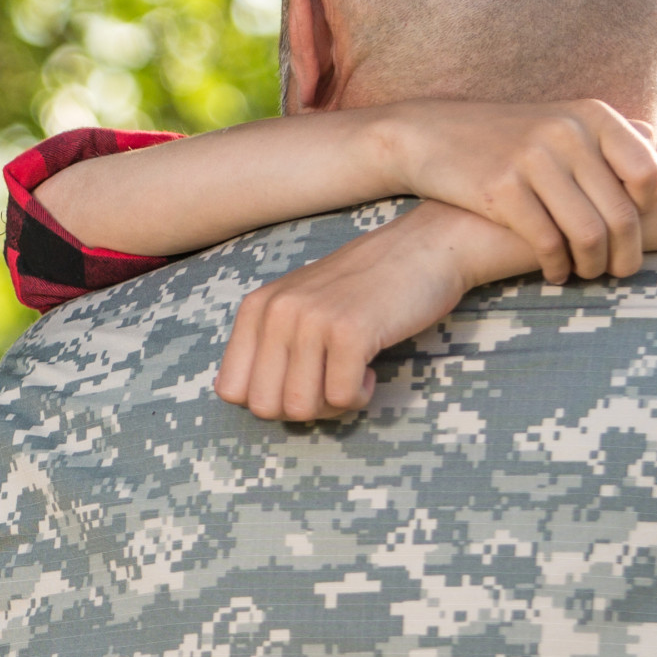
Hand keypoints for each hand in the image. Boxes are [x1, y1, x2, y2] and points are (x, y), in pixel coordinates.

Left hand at [215, 203, 492, 420]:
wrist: (425, 247)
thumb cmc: (364, 287)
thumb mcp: (299, 305)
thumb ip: (268, 345)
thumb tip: (246, 402)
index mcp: (256, 307)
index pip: (230, 390)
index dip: (269, 400)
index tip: (302, 381)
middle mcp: (276, 311)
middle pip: (264, 407)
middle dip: (301, 409)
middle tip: (330, 382)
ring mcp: (311, 319)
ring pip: (300, 408)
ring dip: (332, 405)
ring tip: (351, 374)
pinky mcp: (349, 331)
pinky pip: (341, 399)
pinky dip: (359, 396)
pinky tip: (370, 368)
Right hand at [378, 98, 656, 283]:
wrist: (431, 135)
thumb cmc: (504, 139)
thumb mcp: (558, 122)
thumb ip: (606, 141)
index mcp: (591, 115)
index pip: (649, 172)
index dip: (649, 211)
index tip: (635, 229)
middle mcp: (567, 133)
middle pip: (621, 213)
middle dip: (626, 255)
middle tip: (618, 271)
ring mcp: (533, 159)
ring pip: (589, 234)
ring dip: (592, 267)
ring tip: (584, 274)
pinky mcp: (501, 189)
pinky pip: (548, 244)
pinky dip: (557, 268)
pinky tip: (553, 273)